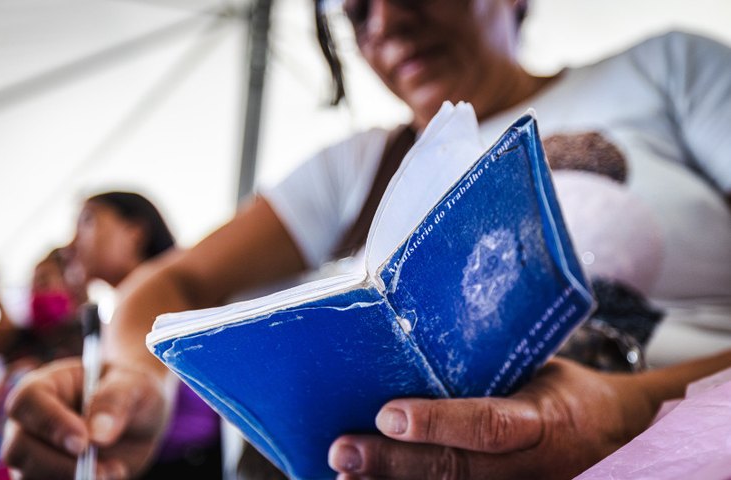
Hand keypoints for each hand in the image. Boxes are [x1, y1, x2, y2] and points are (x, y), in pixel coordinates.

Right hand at [2, 358, 173, 478]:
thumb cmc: (131, 390)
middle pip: (20, 449)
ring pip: (29, 477)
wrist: (139, 418)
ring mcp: (33, 455)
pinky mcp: (47, 477)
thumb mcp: (134, 384)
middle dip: (61, 465)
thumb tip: (97, 434)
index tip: (83, 442)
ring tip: (115, 472)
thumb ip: (115, 401)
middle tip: (104, 470)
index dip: (50, 424)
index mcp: (44, 387)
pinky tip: (108, 479)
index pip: (27, 403)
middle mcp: (30, 423)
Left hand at [329, 358, 656, 479]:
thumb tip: (414, 342)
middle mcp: (531, 467)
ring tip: (345, 475)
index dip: (437, 423)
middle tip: (343, 449)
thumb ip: (487, 370)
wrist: (620, 438)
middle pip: (456, 471)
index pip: (488, 425)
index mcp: (542, 421)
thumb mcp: (540, 370)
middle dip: (393, 462)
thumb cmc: (567, 393)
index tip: (388, 414)